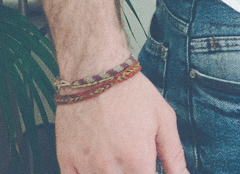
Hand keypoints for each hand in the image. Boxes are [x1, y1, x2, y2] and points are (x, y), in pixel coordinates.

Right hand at [55, 73, 186, 173]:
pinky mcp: (65, 160)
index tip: (150, 169)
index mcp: (137, 158)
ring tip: (119, 161)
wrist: (95, 74)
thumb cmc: (133, 94)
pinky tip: (97, 165)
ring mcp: (85, 164)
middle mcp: (109, 167)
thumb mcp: (164, 119)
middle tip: (134, 162)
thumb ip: (174, 154)